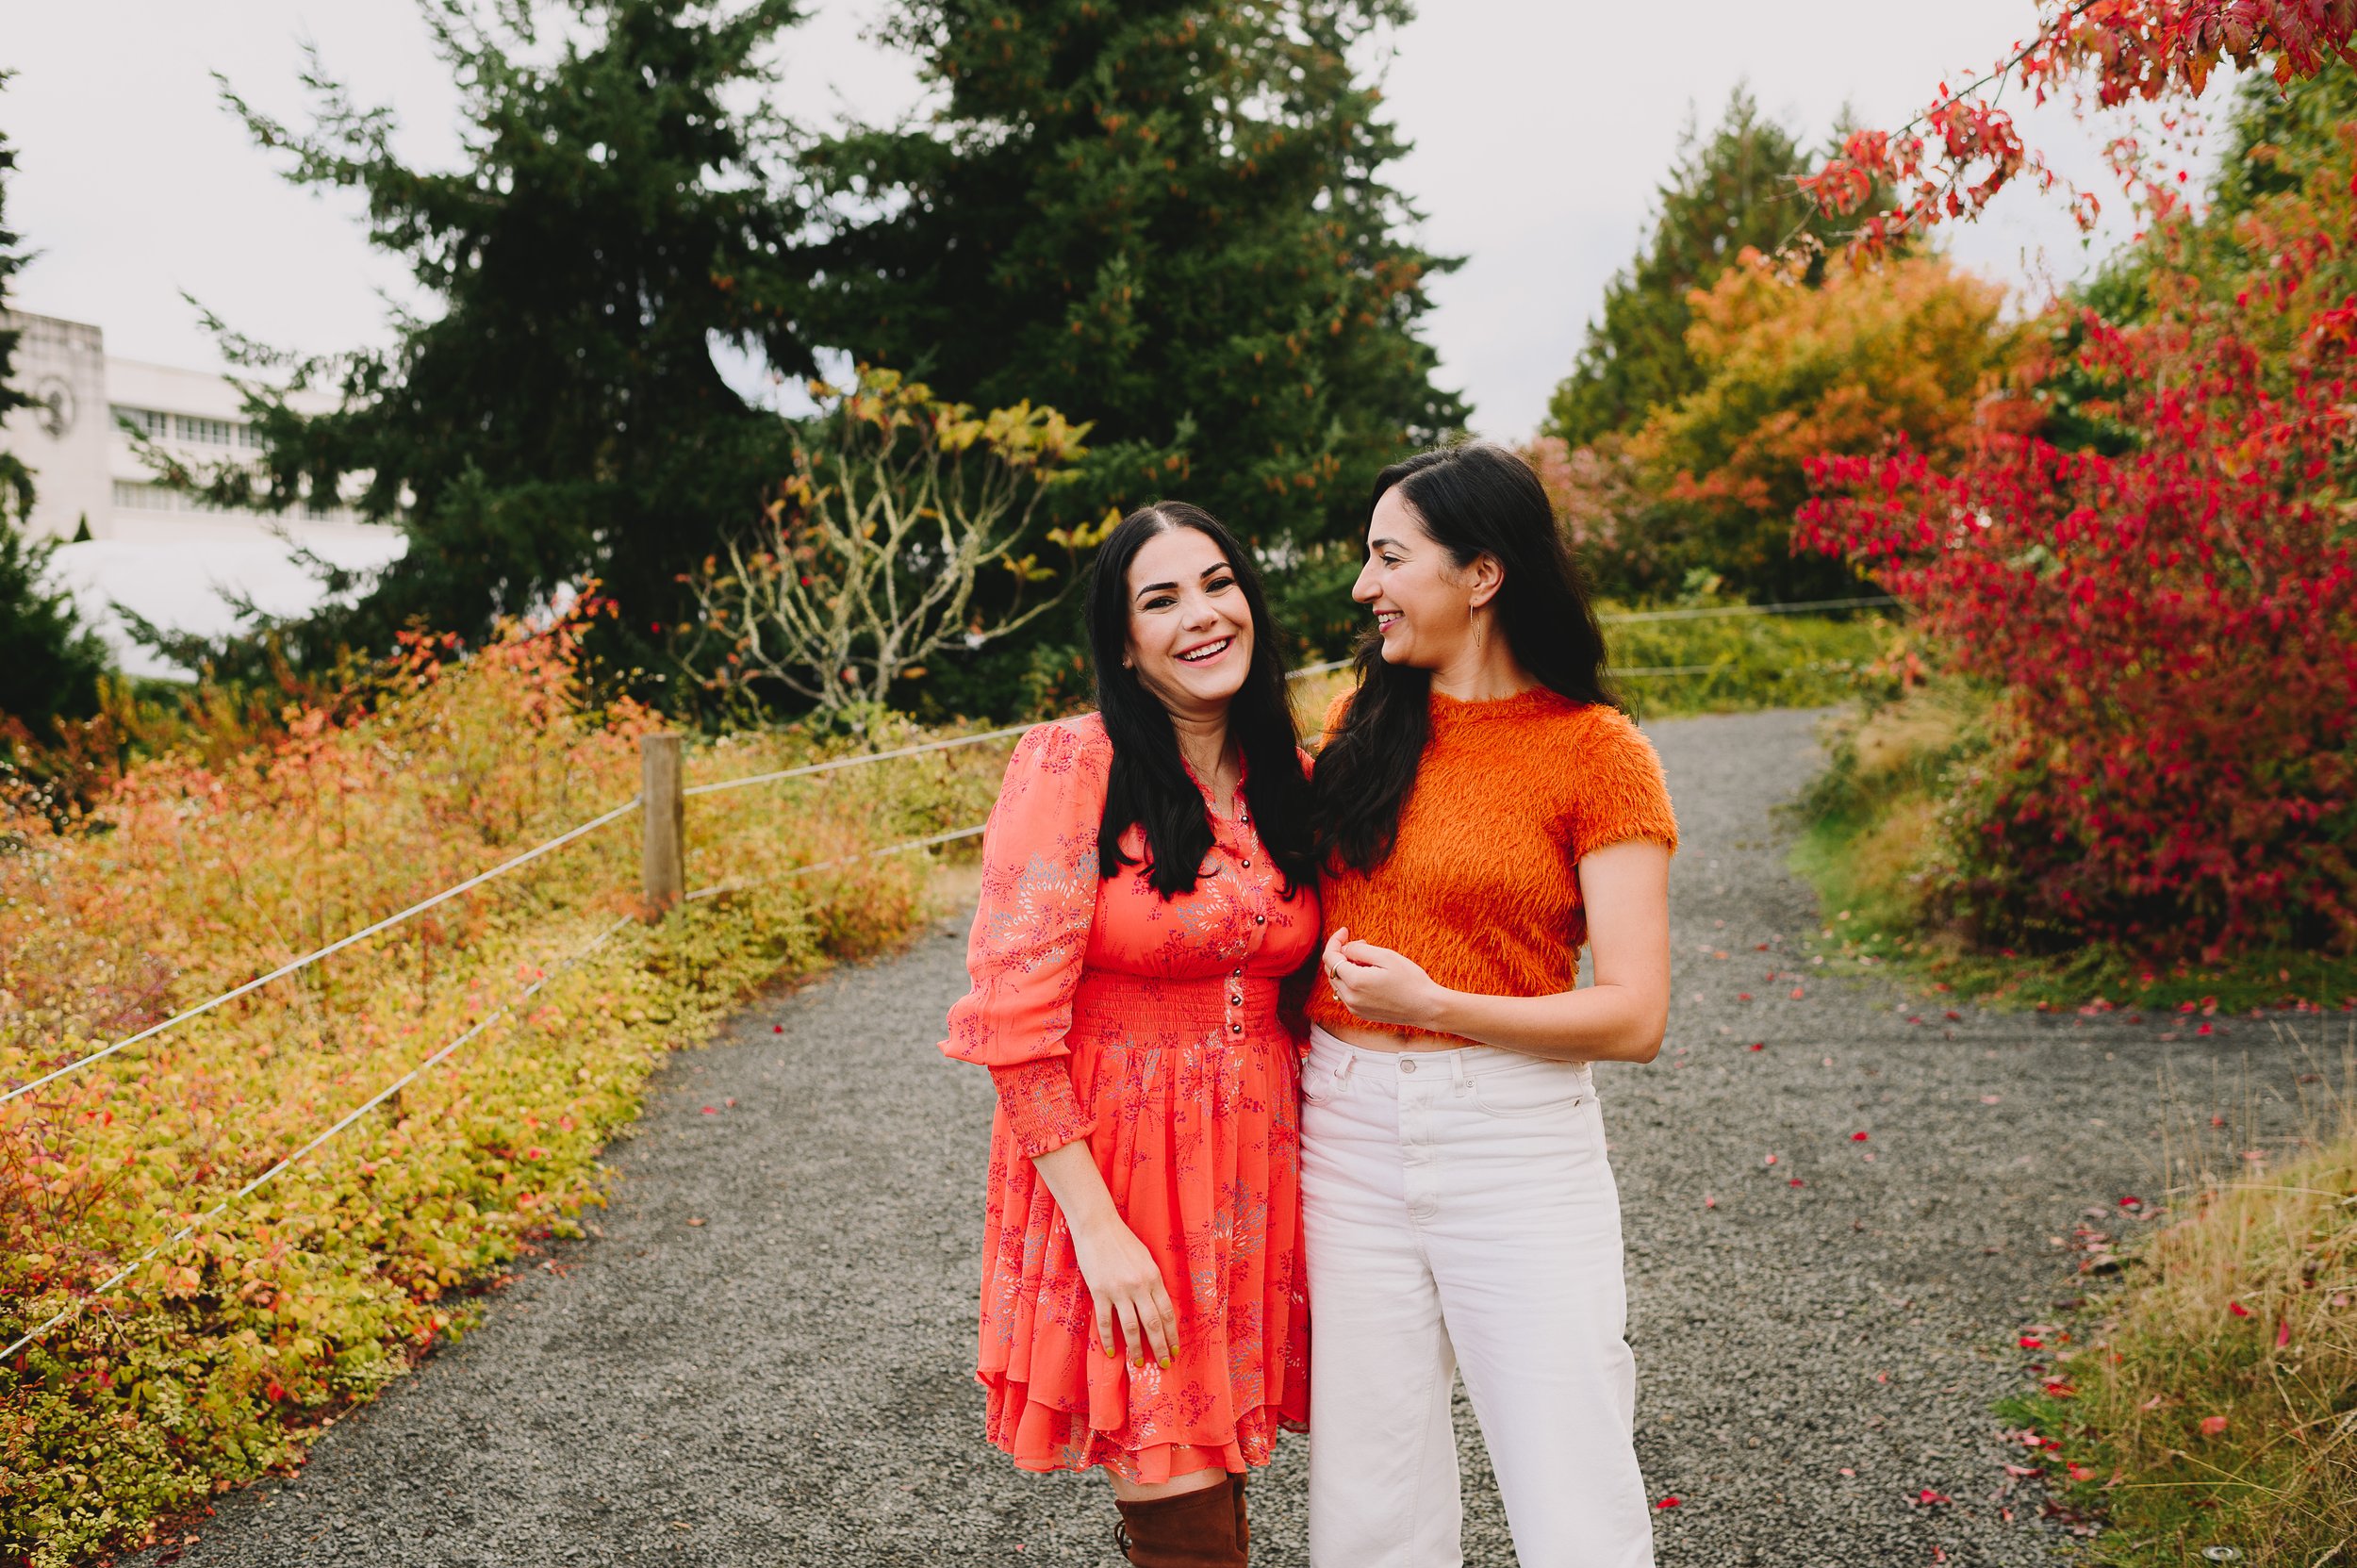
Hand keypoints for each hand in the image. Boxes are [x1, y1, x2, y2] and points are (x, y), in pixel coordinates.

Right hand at [1069, 1215, 1179, 1369]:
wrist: (1097, 1226)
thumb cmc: (1122, 1240)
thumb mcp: (1146, 1259)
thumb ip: (1152, 1282)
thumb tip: (1158, 1306)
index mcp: (1153, 1277)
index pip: (1167, 1312)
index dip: (1172, 1334)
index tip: (1175, 1349)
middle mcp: (1139, 1286)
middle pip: (1153, 1324)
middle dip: (1160, 1347)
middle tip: (1164, 1364)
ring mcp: (1118, 1290)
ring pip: (1131, 1327)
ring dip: (1136, 1348)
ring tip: (1139, 1364)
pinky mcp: (1099, 1292)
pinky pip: (1105, 1322)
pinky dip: (1109, 1339)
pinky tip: (1113, 1352)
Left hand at [1322, 926, 1442, 1029]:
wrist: (1427, 1008)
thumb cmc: (1410, 980)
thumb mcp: (1386, 956)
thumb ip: (1359, 950)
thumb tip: (1344, 948)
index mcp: (1355, 982)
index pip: (1330, 958)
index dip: (1335, 941)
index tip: (1345, 930)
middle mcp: (1350, 998)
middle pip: (1331, 970)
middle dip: (1341, 953)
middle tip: (1362, 943)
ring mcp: (1354, 1008)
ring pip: (1337, 982)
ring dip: (1345, 967)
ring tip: (1368, 959)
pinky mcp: (1360, 1013)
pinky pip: (1346, 993)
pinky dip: (1350, 980)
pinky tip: (1368, 974)